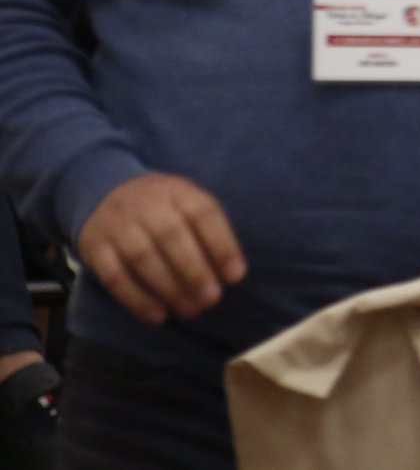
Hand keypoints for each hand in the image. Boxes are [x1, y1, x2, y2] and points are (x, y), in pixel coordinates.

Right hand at [78, 172, 246, 324]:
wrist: (105, 192)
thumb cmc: (163, 208)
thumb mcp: (188, 204)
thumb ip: (209, 232)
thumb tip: (232, 273)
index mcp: (177, 192)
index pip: (203, 213)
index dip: (222, 245)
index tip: (236, 276)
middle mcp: (146, 204)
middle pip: (171, 236)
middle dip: (194, 271)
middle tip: (212, 299)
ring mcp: (117, 225)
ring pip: (142, 258)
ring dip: (169, 288)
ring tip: (191, 311)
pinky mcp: (94, 248)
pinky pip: (114, 276)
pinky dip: (137, 299)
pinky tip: (158, 316)